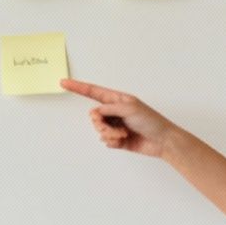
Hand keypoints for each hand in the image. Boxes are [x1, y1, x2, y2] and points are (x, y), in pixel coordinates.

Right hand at [59, 79, 180, 157]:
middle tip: (116, 129)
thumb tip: (96, 113)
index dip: (78, 87)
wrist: (162, 141)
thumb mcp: (129, 108)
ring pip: (99, 130)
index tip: (63, 82)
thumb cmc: (151, 121)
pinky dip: (113, 142)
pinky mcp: (117, 140)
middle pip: (94, 115)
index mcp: (117, 99)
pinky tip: (124, 141)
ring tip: (123, 135)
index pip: (93, 92)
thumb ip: (109, 108)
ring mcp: (115, 126)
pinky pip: (105, 141)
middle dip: (101, 124)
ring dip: (109, 134)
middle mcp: (114, 111)